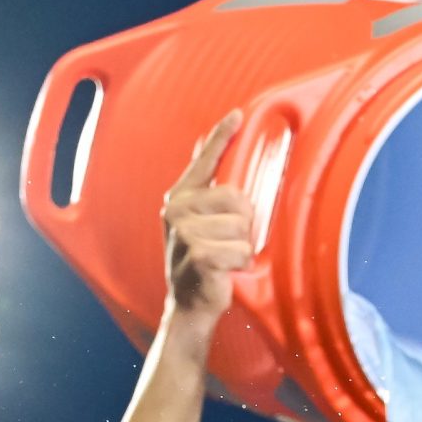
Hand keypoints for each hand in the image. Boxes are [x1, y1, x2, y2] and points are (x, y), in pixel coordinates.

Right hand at [163, 110, 254, 331]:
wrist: (188, 306)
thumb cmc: (199, 263)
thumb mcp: (196, 222)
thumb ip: (201, 186)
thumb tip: (200, 144)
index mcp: (180, 199)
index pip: (205, 161)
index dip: (221, 136)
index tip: (238, 114)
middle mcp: (177, 211)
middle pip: (237, 198)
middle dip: (243, 224)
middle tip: (227, 244)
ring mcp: (185, 233)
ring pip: (243, 227)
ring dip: (243, 248)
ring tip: (225, 260)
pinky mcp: (199, 255)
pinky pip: (241, 250)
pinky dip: (241, 264)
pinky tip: (225, 273)